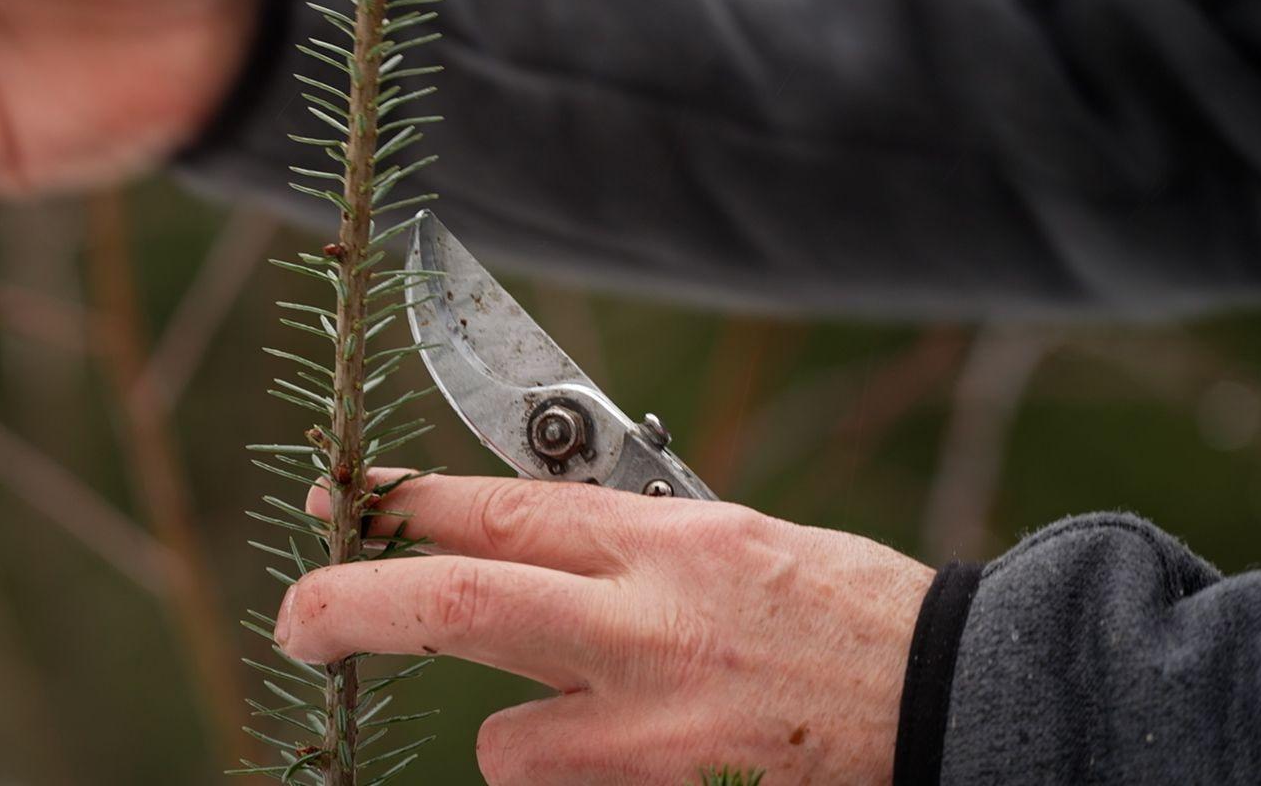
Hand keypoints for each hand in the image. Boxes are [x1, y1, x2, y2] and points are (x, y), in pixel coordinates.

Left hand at [277, 474, 933, 784]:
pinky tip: (666, 765)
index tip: (339, 504)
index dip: (395, 503)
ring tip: (625, 733)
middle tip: (300, 622)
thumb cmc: (852, 622)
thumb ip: (627, 546)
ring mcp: (646, 734)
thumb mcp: (737, 541)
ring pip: (505, 746)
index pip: (492, 508)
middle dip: (349, 607)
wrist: (960, 713)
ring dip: (532, 742)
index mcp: (665, 540)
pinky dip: (587, 785)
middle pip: (450, 605)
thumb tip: (522, 541)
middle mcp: (644, 628)